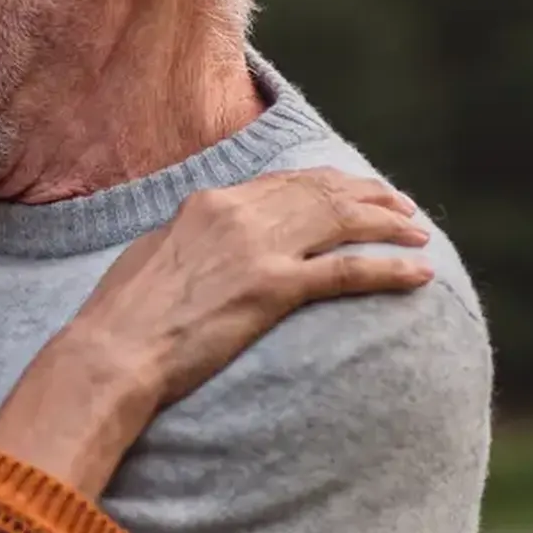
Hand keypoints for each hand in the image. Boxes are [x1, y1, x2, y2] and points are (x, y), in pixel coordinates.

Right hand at [0, 168, 434, 493]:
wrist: (112, 351)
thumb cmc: (121, 318)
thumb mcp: (152, 257)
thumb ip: (189, 240)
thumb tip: (205, 243)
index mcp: (208, 202)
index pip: (284, 181)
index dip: (329, 184)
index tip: (357, 192)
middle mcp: (237, 213)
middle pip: (322, 194)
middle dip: (370, 198)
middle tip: (403, 208)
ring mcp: (256, 248)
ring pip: (342, 223)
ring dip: (388, 226)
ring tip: (419, 235)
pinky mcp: (271, 288)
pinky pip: (346, 271)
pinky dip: (389, 269)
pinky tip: (419, 274)